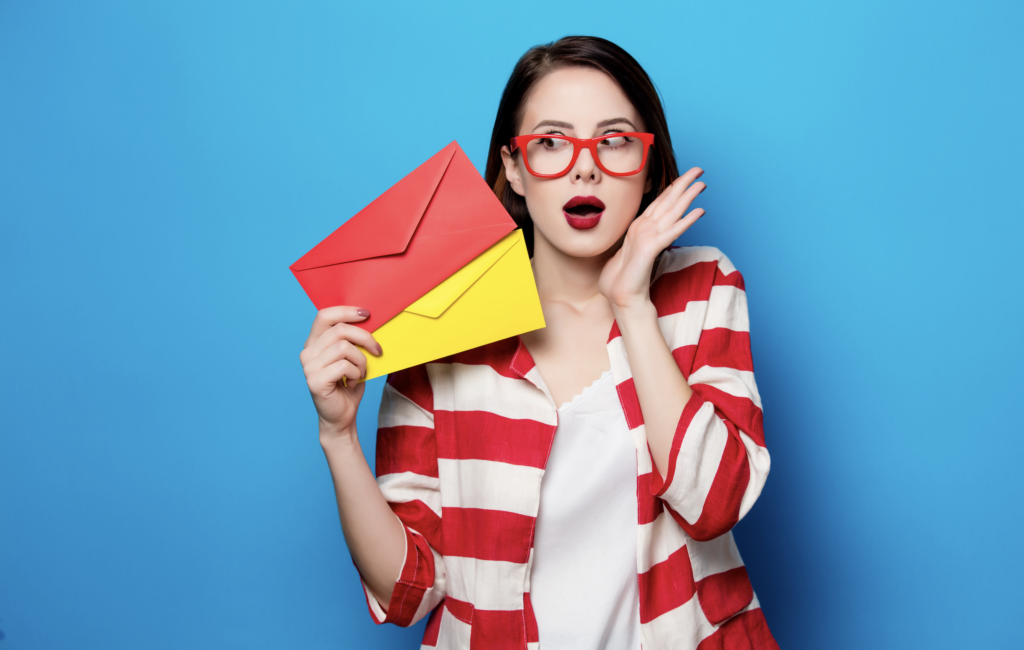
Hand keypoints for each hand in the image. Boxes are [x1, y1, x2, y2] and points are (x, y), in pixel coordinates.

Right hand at [300, 306, 382, 442]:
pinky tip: (353, 382)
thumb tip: (369, 320)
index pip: (324, 315)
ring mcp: (308, 367)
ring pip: (344, 348)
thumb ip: (353, 340)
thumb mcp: (353, 357)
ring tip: (360, 372)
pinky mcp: (315, 381)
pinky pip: (344, 366)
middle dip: (365, 338)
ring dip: (361, 361)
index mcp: (314, 343)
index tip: (367, 315)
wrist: (342, 417)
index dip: (346, 311)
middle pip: (340, 330)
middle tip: (377, 351)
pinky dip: (356, 374)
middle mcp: (307, 352)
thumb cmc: (348, 385)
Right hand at [599, 167, 706, 310]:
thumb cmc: (628, 280)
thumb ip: (643, 243)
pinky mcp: (650, 248)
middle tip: (698, 169)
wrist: (624, 299)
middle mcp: (642, 228)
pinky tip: (700, 212)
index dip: (674, 188)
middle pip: (666, 201)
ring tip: (701, 183)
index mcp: (638, 228)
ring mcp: (646, 237)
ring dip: (687, 196)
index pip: (659, 203)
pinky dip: (687, 221)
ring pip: (671, 211)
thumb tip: (653, 238)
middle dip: (683, 183)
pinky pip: (673, 232)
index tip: (686, 177)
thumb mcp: (635, 255)